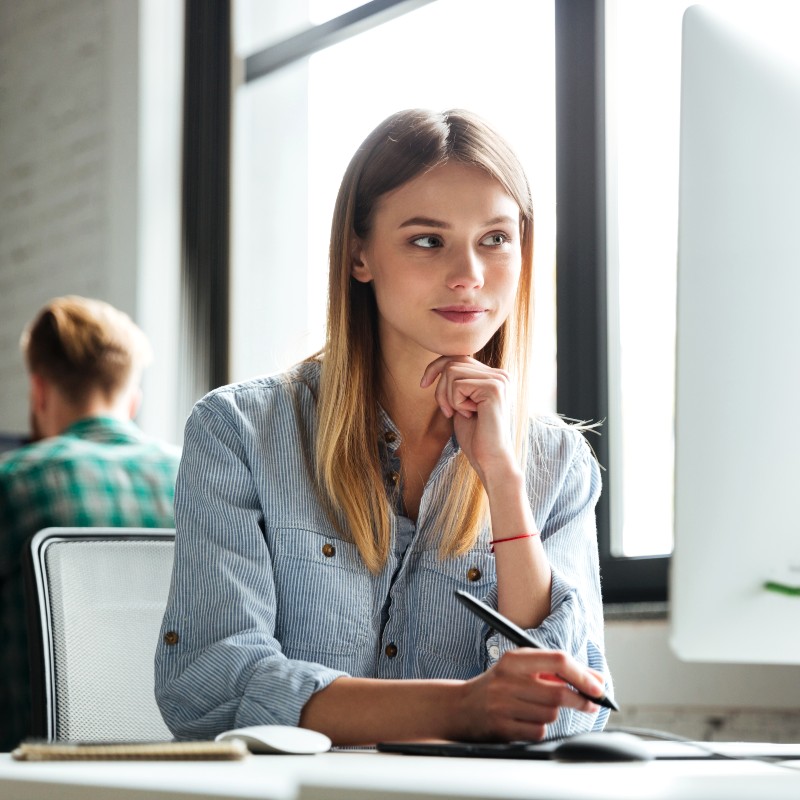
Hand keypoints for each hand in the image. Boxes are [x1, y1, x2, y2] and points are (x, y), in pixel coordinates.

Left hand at [420, 356, 515, 485]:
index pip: (459, 356)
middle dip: (441, 389)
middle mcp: (500, 374)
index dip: (436, 367)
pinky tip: (469, 415)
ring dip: (447, 396)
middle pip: (453, 362)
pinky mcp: (494, 387)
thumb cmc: (474, 436)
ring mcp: (499, 379)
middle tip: (448, 412)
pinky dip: (455, 402)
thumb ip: (456, 383)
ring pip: (452, 371)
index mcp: (494, 376)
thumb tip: (441, 364)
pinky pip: (457, 384)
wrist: (489, 458)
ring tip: (460, 413)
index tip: (423, 384)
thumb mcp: (460, 402)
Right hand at [450, 649, 604, 741]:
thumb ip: (556, 670)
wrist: (462, 706)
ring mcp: (503, 704)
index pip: (558, 661)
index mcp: (515, 659)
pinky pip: (538, 731)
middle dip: (579, 700)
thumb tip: (596, 679)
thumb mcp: (521, 668)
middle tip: (589, 703)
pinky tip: (525, 720)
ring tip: (536, 708)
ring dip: (553, 714)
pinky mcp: (502, 727)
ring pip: (550, 714)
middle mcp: (508, 679)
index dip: (582, 675)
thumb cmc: (499, 684)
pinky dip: (539, 728)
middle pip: (558, 693)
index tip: (598, 687)